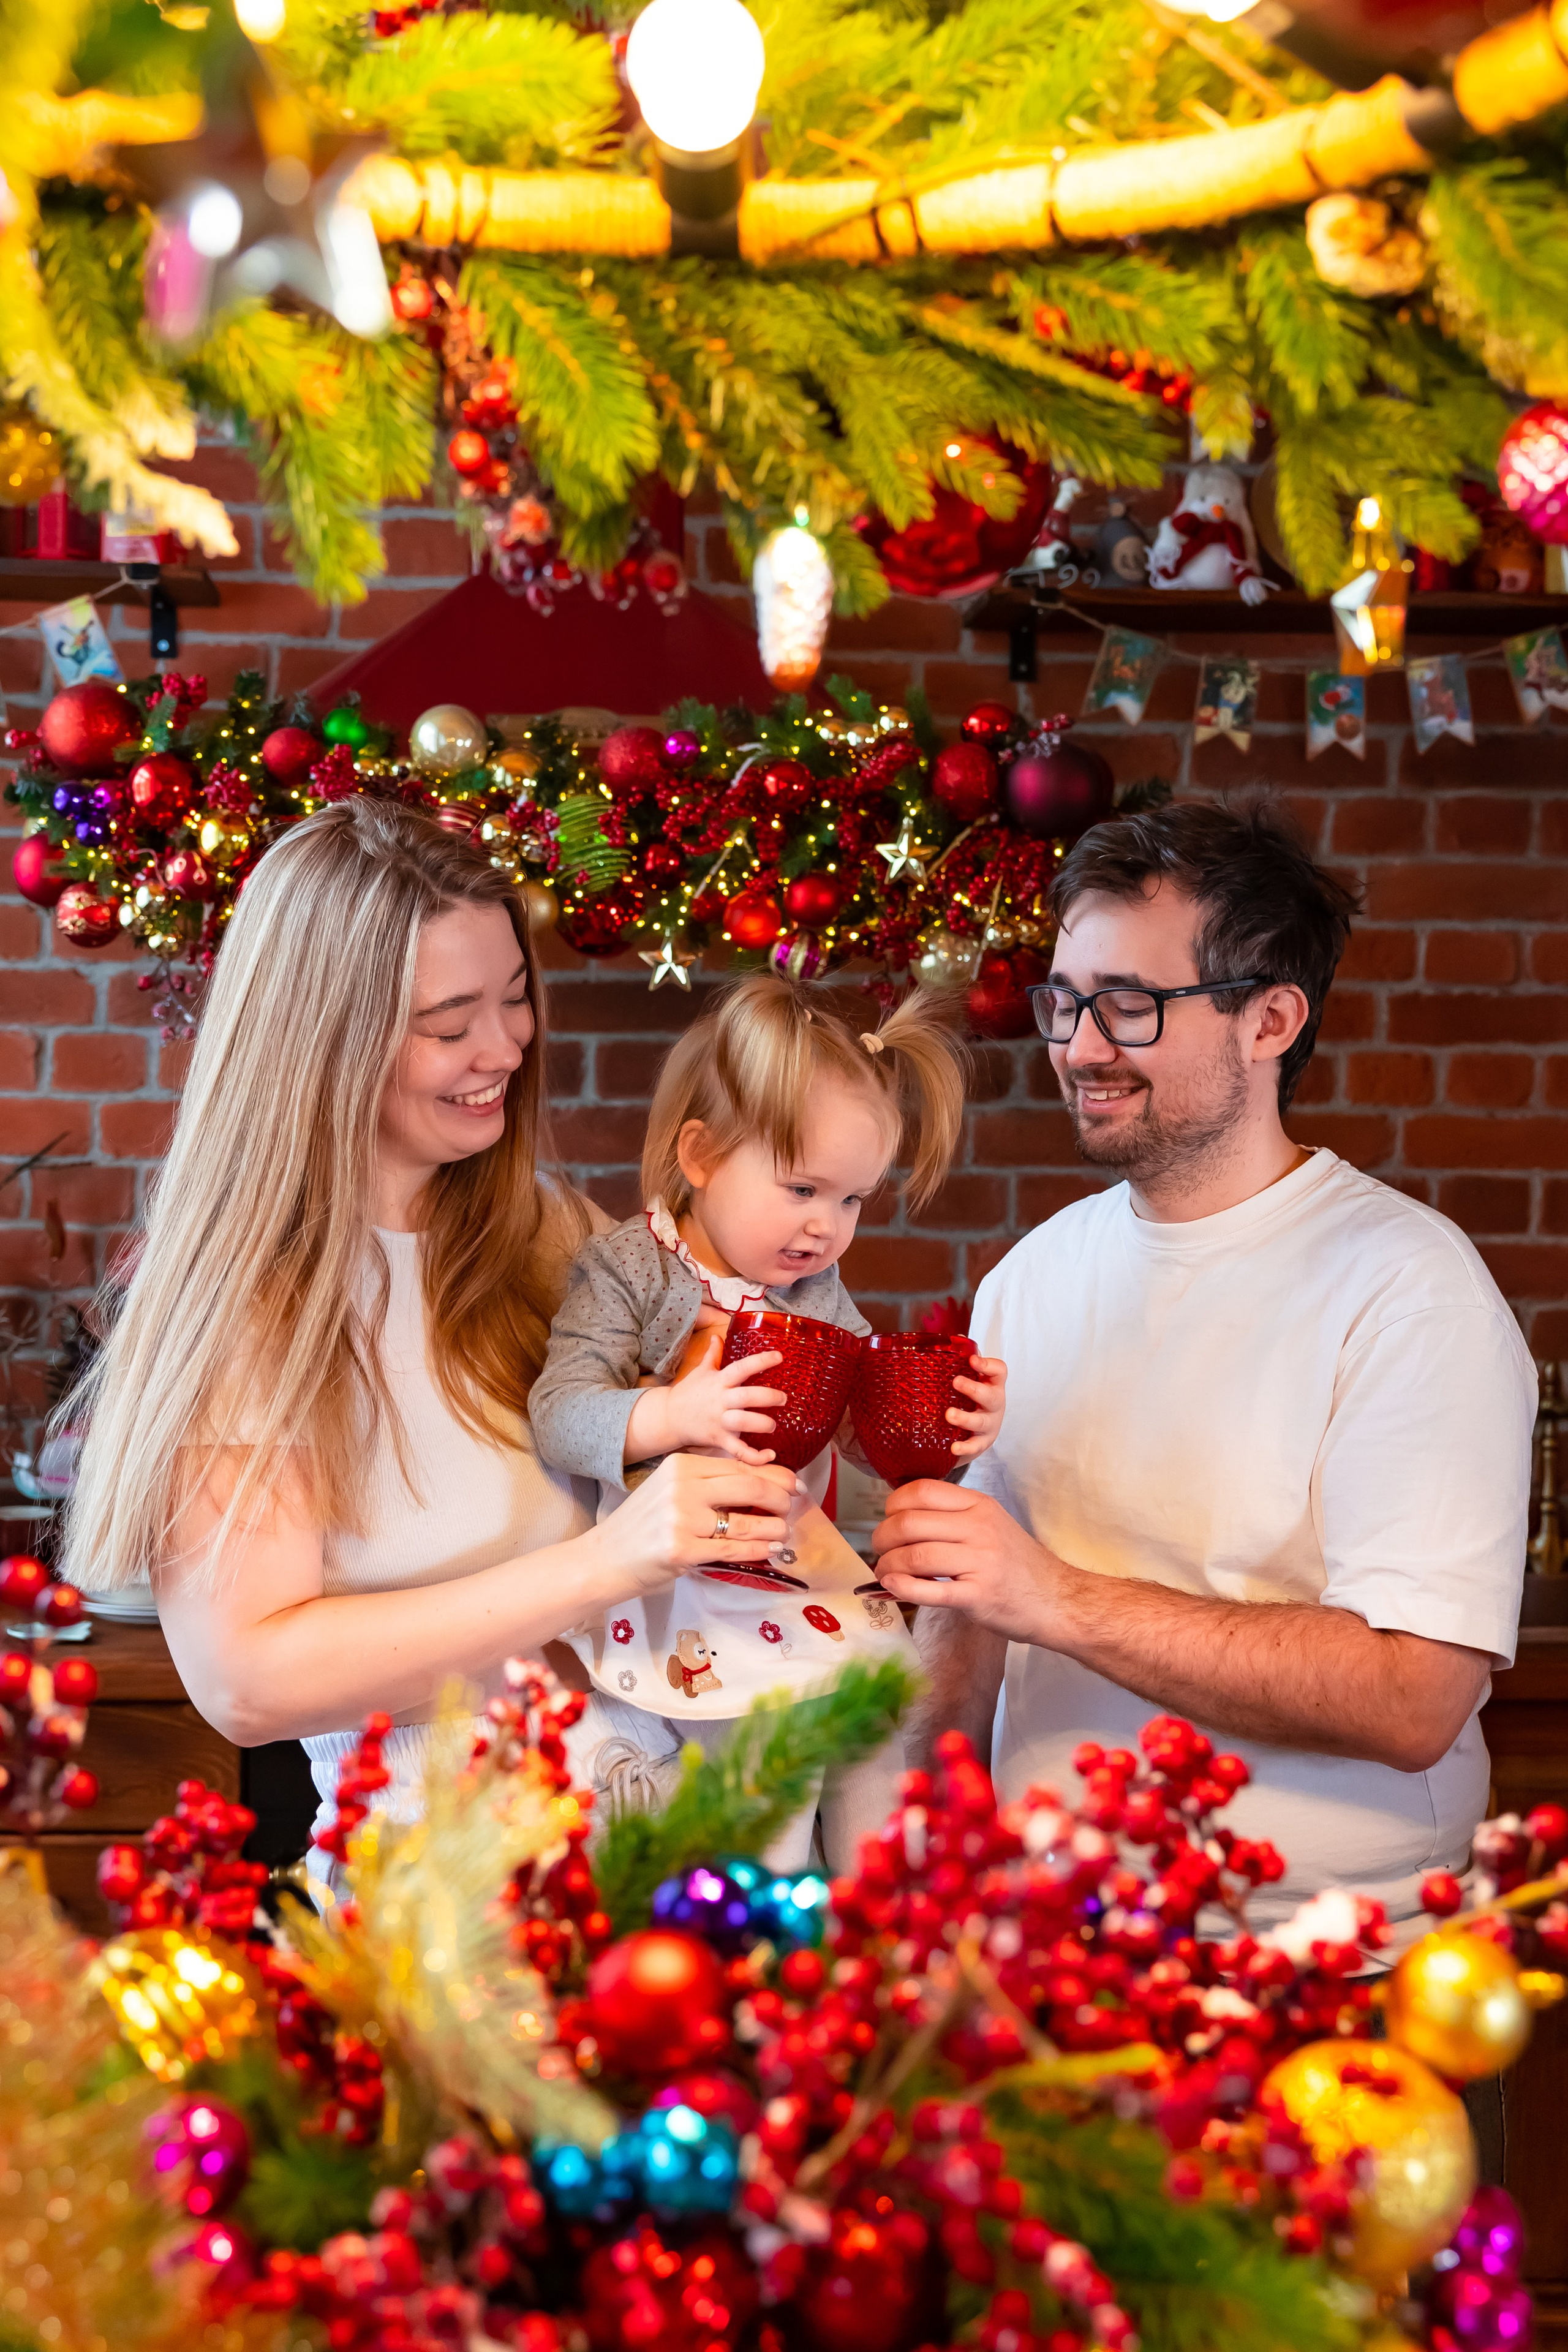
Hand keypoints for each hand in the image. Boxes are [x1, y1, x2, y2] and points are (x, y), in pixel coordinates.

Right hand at [595, 1452, 797, 1598]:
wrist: (604, 1557)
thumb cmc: (643, 1525)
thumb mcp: (671, 1489)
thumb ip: (708, 1482)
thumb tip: (762, 1482)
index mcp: (681, 1466)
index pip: (739, 1465)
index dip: (774, 1474)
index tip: (794, 1485)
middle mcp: (682, 1487)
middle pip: (748, 1486)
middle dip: (779, 1497)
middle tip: (792, 1507)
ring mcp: (681, 1519)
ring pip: (745, 1521)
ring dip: (773, 1528)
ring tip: (783, 1533)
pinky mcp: (682, 1550)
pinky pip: (732, 1550)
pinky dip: (757, 1551)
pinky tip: (768, 1551)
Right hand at [653, 1335, 787, 1464]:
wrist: (669, 1417)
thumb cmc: (688, 1393)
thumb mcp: (700, 1371)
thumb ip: (713, 1354)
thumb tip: (717, 1335)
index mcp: (719, 1382)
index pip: (741, 1368)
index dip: (760, 1361)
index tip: (779, 1356)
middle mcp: (720, 1401)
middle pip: (746, 1397)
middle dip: (767, 1397)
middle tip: (783, 1398)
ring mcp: (719, 1422)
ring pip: (743, 1423)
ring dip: (762, 1424)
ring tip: (773, 1425)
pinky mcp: (718, 1440)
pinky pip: (738, 1451)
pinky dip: (755, 1456)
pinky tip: (770, 1455)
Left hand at [870, 1479, 1058, 1644]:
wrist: (1058, 1599)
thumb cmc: (1018, 1564)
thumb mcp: (990, 1524)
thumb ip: (952, 1518)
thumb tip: (900, 1521)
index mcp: (979, 1505)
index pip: (921, 1491)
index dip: (893, 1505)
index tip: (888, 1520)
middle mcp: (979, 1528)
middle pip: (909, 1523)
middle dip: (881, 1538)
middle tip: (880, 1551)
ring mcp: (980, 1562)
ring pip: (914, 1555)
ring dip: (888, 1566)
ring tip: (886, 1574)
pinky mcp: (979, 1596)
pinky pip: (930, 1590)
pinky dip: (903, 1589)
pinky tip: (892, 1588)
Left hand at [946, 1352, 1005, 1459]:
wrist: (974, 1432)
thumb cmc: (970, 1399)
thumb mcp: (970, 1380)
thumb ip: (962, 1360)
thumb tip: (957, 1337)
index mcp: (992, 1384)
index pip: (999, 1371)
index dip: (988, 1365)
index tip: (973, 1360)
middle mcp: (994, 1404)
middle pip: (991, 1396)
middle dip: (974, 1389)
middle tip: (956, 1382)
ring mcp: (989, 1424)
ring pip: (981, 1421)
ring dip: (965, 1418)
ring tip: (949, 1415)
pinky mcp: (981, 1443)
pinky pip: (975, 1446)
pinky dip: (965, 1448)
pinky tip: (953, 1447)